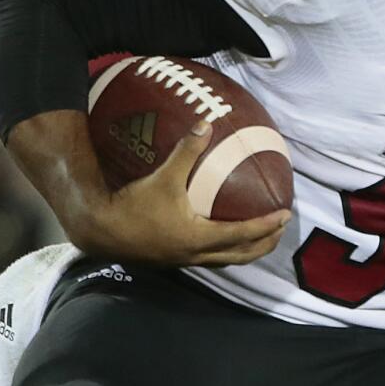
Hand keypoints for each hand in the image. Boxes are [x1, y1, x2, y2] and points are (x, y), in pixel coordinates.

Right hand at [84, 120, 290, 266]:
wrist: (98, 231)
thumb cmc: (132, 205)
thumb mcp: (163, 177)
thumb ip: (186, 152)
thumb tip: (206, 124)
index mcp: (199, 237)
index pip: (243, 234)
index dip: (267, 225)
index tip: (285, 215)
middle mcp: (195, 254)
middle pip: (240, 256)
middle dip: (264, 244)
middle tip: (280, 229)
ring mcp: (183, 261)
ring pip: (224, 261)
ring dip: (246, 251)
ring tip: (260, 237)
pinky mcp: (172, 260)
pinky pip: (208, 258)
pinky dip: (224, 250)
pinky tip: (221, 236)